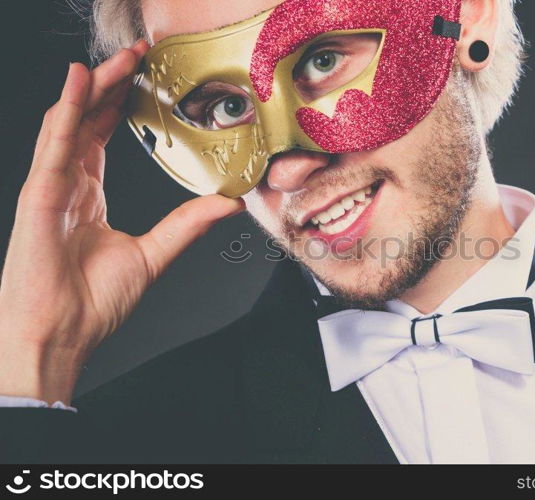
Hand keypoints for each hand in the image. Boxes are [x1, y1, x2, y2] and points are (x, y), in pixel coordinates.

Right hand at [0, 41, 245, 404]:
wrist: (64, 335)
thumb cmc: (92, 304)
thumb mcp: (154, 255)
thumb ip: (188, 224)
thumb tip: (227, 203)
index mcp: (88, 196)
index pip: (102, 135)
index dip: (122, 103)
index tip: (145, 78)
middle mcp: (67, 185)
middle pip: (87, 120)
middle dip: (113, 83)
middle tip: (140, 54)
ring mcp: (50, 187)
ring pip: (70, 121)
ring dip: (95, 86)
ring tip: (122, 58)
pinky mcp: (39, 196)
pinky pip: (53, 144)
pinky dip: (66, 109)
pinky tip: (80, 80)